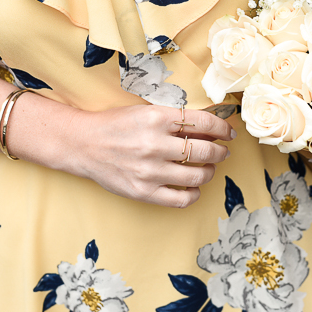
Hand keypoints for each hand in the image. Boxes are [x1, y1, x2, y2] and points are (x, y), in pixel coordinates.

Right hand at [70, 105, 234, 207]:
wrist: (82, 144)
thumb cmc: (115, 125)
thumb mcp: (145, 112)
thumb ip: (176, 120)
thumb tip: (211, 129)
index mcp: (156, 118)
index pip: (204, 123)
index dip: (223, 128)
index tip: (228, 133)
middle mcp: (154, 144)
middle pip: (206, 151)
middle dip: (221, 152)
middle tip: (222, 152)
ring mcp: (148, 171)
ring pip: (198, 176)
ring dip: (209, 172)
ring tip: (207, 168)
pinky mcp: (142, 192)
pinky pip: (181, 199)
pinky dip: (194, 194)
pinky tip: (193, 187)